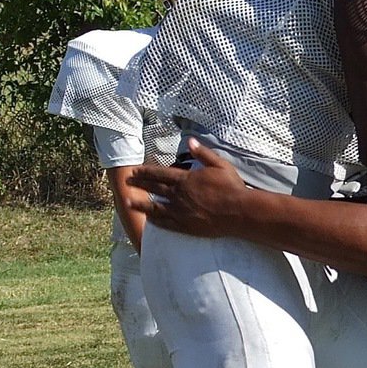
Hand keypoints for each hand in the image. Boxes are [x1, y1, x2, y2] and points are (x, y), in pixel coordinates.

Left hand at [127, 139, 246, 237]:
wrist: (239, 212)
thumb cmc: (232, 187)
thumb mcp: (220, 165)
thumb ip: (203, 153)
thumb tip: (190, 141)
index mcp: (186, 179)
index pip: (160, 174)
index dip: (146, 171)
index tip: (135, 170)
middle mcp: (179, 195)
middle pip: (154, 189)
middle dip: (139, 184)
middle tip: (127, 182)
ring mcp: (180, 212)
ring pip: (155, 208)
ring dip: (141, 205)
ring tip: (129, 203)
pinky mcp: (186, 226)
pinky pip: (166, 223)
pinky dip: (156, 221)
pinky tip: (150, 220)